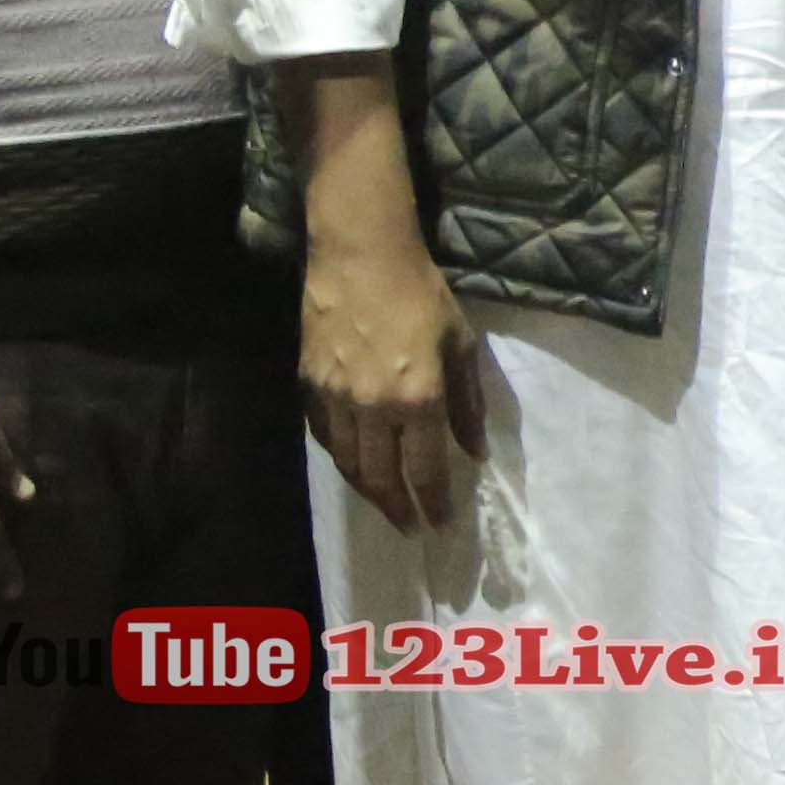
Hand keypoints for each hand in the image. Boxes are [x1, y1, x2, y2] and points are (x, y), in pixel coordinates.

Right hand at [302, 227, 488, 537]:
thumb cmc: (422, 295)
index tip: (441, 526)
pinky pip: (325, 436)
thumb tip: (475, 451)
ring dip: (368, 491)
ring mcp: (335, 398)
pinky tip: (356, 464)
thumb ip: (468, 404)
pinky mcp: (309, 384)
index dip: (434, 503)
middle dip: (398, 509)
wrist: (360, 256)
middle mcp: (373, 407)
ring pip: (349, 463)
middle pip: (381, 477)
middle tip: (410, 528)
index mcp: (418, 399)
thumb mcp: (460, 346)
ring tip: (386, 504)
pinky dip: (342, 458)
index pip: (426, 470)